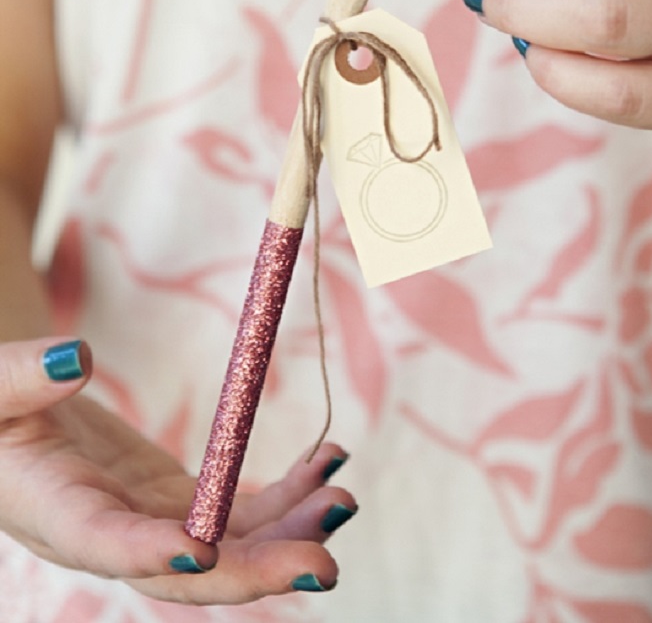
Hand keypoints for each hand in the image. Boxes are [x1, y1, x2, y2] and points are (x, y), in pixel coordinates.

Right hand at [0, 338, 355, 603]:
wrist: (12, 426)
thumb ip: (22, 379)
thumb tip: (75, 358)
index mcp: (58, 516)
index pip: (107, 545)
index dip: (154, 554)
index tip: (206, 548)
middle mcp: (115, 537)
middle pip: (191, 568)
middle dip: (258, 569)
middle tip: (324, 562)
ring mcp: (155, 522)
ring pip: (231, 543)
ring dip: (290, 528)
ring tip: (342, 499)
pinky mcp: (181, 500)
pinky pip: (242, 506)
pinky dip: (288, 490)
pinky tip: (329, 462)